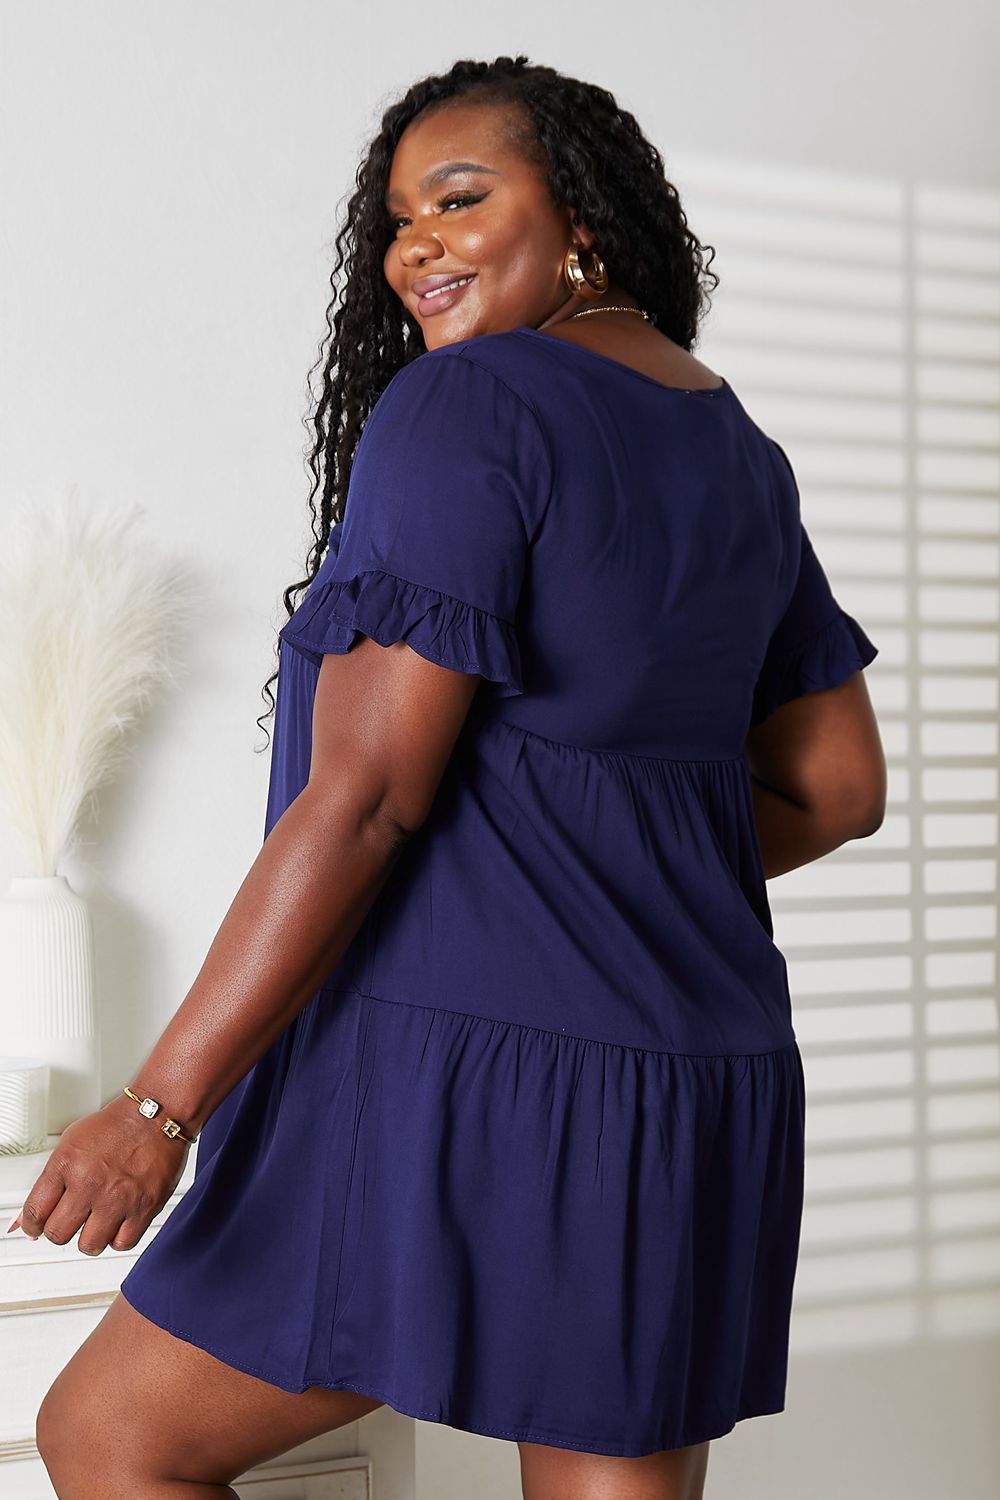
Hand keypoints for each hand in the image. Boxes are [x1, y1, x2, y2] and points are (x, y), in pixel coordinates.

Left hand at [6, 1093, 188, 1254]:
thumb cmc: (115, 1127)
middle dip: (61, 1231)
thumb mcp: (70, 1145)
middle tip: (71, 1221)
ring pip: (89, 1245)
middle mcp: (90, 1183)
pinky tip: (119, 1222)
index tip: (38, 1228)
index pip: (35, 1213)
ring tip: (97, 1222)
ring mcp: (117, 1198)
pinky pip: (122, 1244)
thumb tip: (25, 1220)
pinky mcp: (144, 1207)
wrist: (156, 1115)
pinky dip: (119, 1238)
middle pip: (58, 1234)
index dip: (33, 1226)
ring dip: (90, 1238)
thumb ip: (47, 1184)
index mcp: (66, 1165)